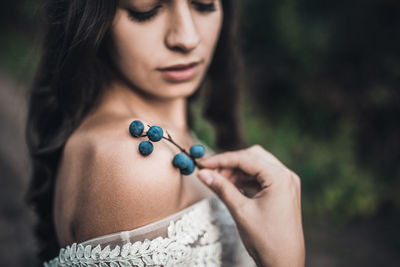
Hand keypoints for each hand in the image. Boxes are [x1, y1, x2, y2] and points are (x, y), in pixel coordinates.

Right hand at [197, 145, 304, 266]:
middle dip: (231, 163)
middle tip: (211, 173)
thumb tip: (203, 173)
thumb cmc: (267, 240)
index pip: (246, 159)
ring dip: (237, 171)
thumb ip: (221, 188)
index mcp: (280, 178)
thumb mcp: (240, 211)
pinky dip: (246, 179)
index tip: (204, 163)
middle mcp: (286, 176)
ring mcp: (286, 184)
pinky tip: (232, 186)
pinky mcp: (283, 192)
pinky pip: (262, 177)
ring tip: (219, 182)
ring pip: (257, 166)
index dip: (222, 160)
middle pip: (253, 157)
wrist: (284, 263)